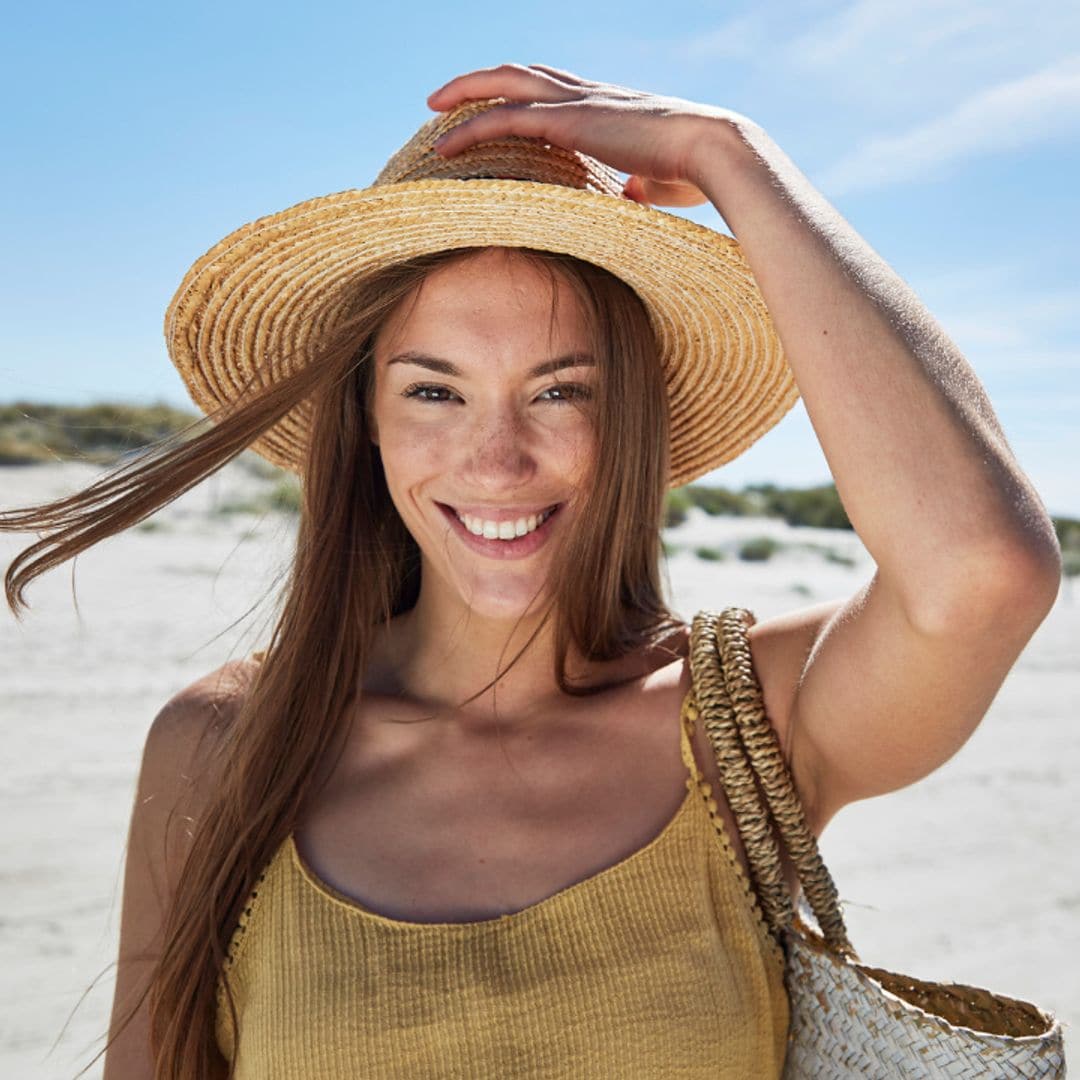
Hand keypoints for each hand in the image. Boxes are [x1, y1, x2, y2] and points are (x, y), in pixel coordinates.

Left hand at [426, 63, 748, 207]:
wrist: (714, 150)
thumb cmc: (698, 170)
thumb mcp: (660, 180)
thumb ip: (639, 184)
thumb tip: (631, 197)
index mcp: (607, 107)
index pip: (552, 88)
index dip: (520, 93)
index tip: (495, 108)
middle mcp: (588, 95)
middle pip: (521, 73)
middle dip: (481, 81)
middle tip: (446, 99)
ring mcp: (577, 102)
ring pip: (505, 83)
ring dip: (465, 92)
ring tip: (433, 110)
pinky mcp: (569, 122)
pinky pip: (505, 119)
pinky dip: (470, 129)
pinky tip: (443, 145)